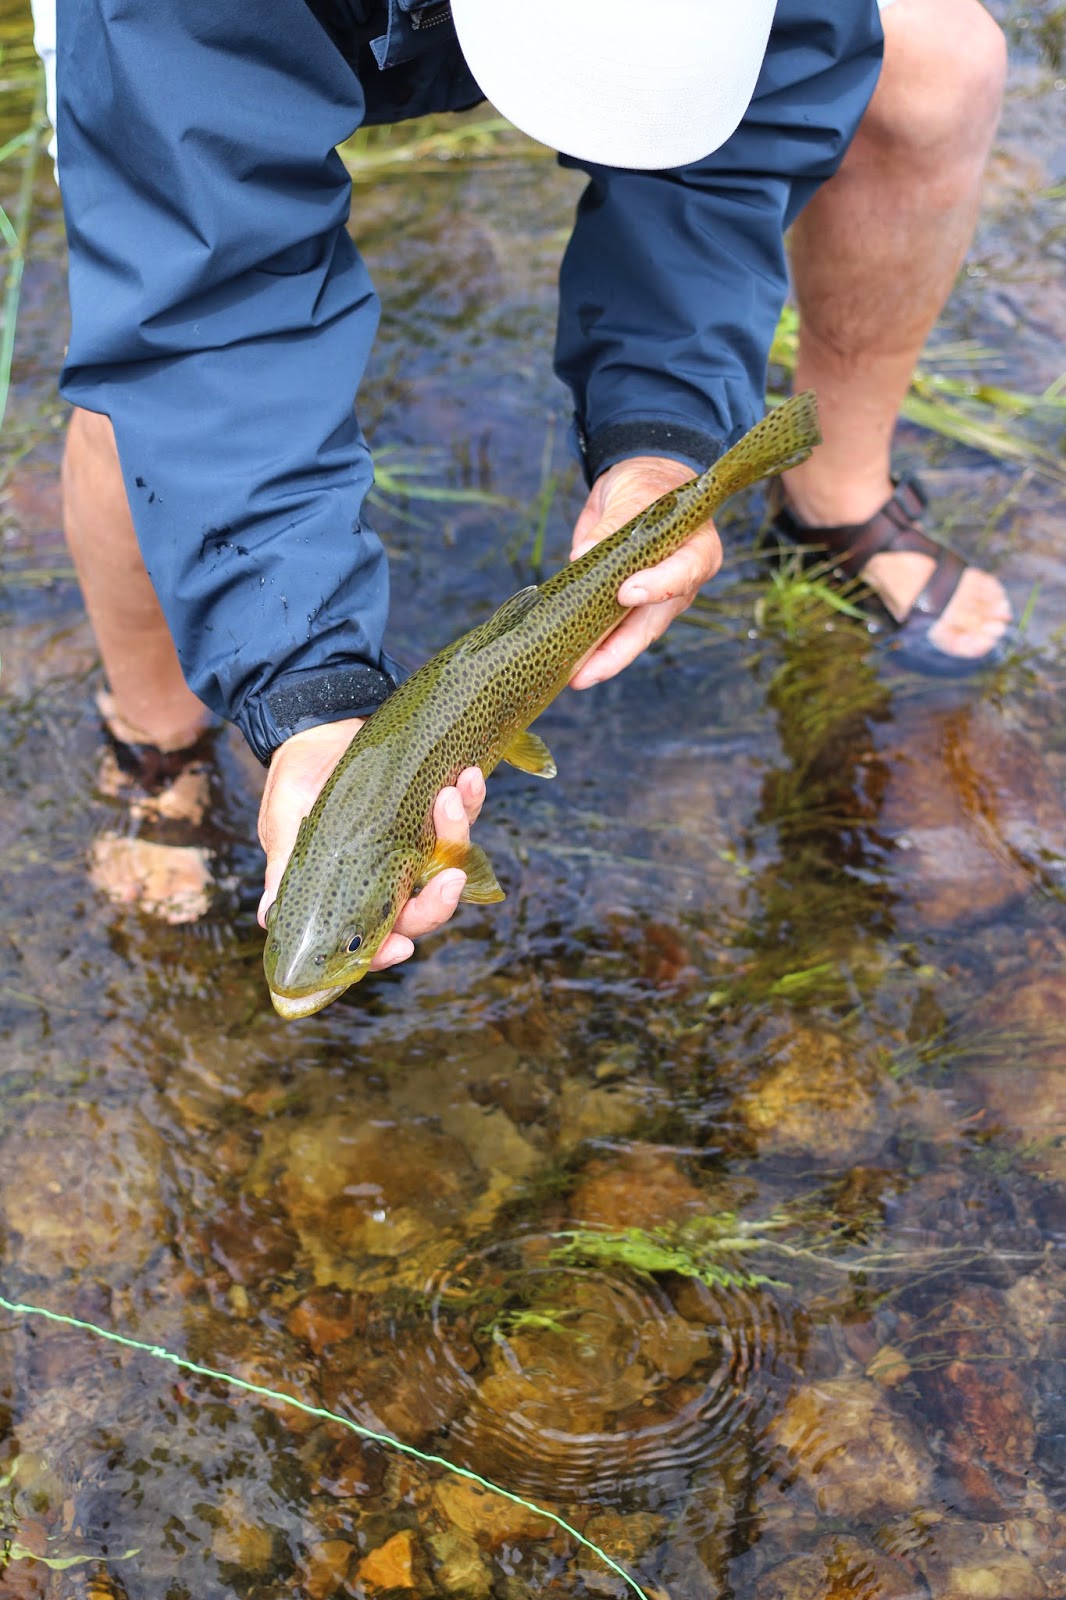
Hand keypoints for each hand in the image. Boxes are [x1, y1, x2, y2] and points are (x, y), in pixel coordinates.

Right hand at [257, 717, 485, 969]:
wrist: (318, 724)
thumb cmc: (295, 779)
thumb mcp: (284, 822)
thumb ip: (284, 868)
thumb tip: (269, 917)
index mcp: (349, 890)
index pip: (373, 936)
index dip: (387, 950)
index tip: (403, 947)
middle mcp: (387, 873)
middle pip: (423, 908)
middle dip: (441, 900)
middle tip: (451, 878)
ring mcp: (415, 842)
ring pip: (450, 859)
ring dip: (457, 833)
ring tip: (450, 796)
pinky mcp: (432, 809)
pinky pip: (463, 813)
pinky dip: (471, 797)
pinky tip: (467, 775)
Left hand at [567, 454, 722, 689]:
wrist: (641, 486)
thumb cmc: (645, 487)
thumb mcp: (631, 494)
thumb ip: (611, 526)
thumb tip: (582, 555)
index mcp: (697, 550)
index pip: (683, 573)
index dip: (656, 586)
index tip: (626, 594)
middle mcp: (682, 583)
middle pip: (652, 623)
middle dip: (618, 651)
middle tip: (585, 673)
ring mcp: (658, 600)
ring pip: (632, 636)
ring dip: (602, 658)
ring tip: (572, 677)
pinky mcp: (633, 608)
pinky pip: (616, 631)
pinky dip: (595, 647)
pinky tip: (572, 663)